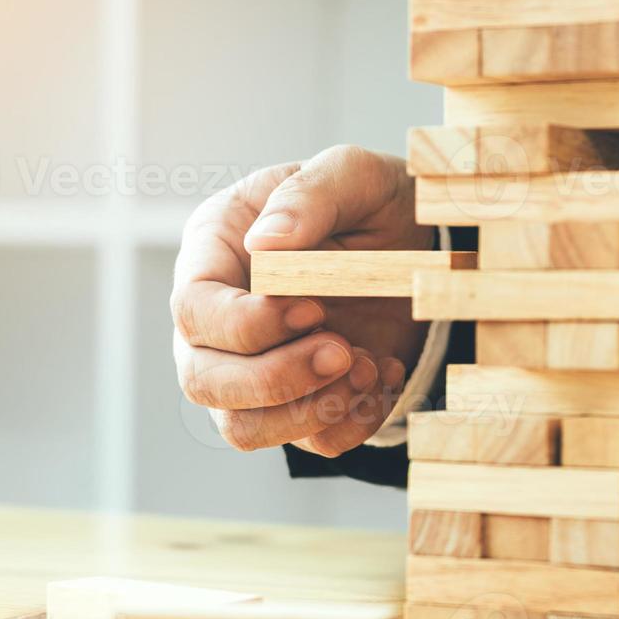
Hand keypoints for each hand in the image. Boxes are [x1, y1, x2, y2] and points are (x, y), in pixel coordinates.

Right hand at [172, 144, 432, 456]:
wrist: (426, 247)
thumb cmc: (374, 202)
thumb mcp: (353, 175)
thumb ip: (310, 195)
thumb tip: (266, 244)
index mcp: (216, 251)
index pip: (193, 310)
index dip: (247, 326)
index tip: (315, 309)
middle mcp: (220, 318)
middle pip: (203, 382)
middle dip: (276, 380)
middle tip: (345, 350)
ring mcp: (256, 368)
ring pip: (243, 427)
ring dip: (311, 411)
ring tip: (368, 365)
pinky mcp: (303, 403)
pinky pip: (310, 443)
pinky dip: (353, 421)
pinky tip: (384, 373)